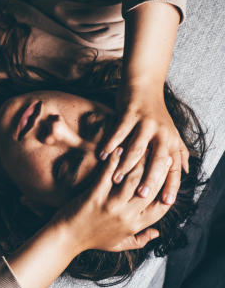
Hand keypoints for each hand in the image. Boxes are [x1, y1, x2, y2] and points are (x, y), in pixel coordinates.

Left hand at [54, 150, 171, 252]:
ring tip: (143, 147)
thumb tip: (157, 232)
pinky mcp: (94, 196)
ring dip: (138, 161)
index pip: (160, 207)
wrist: (66, 238)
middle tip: (161, 153)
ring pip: (131, 179)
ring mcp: (110, 205)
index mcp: (135, 225)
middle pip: (149, 189)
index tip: (171, 174)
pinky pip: (107, 175)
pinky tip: (118, 150)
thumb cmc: (92, 240)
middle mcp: (126, 215)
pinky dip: (113, 161)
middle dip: (157, 170)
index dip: (168, 190)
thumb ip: (140, 239)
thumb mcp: (119, 245)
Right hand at [98, 87, 186, 204]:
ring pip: (137, 149)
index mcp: (171, 140)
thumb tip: (185, 170)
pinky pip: (119, 132)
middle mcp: (162, 133)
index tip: (166, 204)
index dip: (172, 186)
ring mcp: (146, 123)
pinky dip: (110, 144)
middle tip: (141, 197)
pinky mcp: (130, 113)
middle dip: (150, 180)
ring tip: (116, 180)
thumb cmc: (155, 110)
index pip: (174, 168)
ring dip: (126, 165)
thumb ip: (178, 151)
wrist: (144, 83)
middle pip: (158, 161)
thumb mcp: (170, 132)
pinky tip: (102, 156)